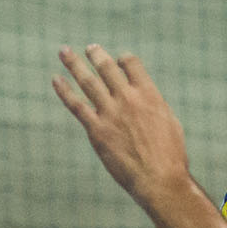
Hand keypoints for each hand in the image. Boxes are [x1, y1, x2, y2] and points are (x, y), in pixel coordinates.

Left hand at [54, 44, 193, 210]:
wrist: (159, 179)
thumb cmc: (170, 155)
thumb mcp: (169, 121)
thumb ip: (153, 104)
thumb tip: (144, 96)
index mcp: (148, 93)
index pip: (131, 64)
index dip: (123, 60)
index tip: (118, 61)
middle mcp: (127, 98)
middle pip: (107, 67)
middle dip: (96, 54)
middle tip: (90, 47)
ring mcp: (110, 113)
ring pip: (88, 81)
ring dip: (74, 64)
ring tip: (64, 51)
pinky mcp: (97, 130)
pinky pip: (76, 105)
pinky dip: (64, 90)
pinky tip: (56, 79)